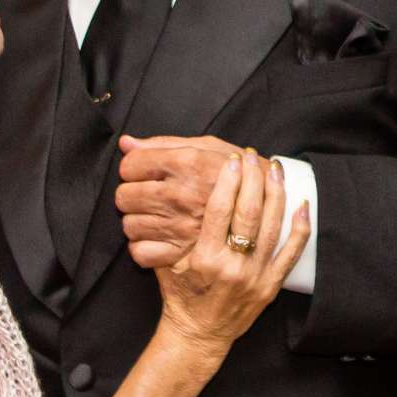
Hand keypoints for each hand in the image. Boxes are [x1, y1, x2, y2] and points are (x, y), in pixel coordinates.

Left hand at [115, 135, 242, 267]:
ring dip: (138, 221)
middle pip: (125, 196)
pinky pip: (140, 252)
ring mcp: (181, 227)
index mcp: (188, 164)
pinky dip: (144, 247)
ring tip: (157, 216)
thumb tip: (126, 142)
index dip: (134, 168)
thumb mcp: (208, 149)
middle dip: (132, 194)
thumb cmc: (237, 174)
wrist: (271, 212)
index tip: (144, 172)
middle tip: (150, 196)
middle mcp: (181, 195)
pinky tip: (158, 237)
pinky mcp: (182, 254)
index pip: (130, 166)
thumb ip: (164, 144)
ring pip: (130, 225)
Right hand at [153, 150, 312, 348]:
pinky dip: (299, 228)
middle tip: (253, 156)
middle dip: (253, 178)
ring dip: (276, 193)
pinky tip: (303, 205)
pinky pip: (292, 253)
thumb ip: (167, 231)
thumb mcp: (165, 263)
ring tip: (275, 169)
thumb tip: (163, 189)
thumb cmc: (180, 295)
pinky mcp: (271, 286)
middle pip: (249, 212)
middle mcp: (233, 266)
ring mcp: (256, 276)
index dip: (229, 180)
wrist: (198, 335)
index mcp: (205, 258)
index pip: (220, 209)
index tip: (232, 159)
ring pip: (272, 227)